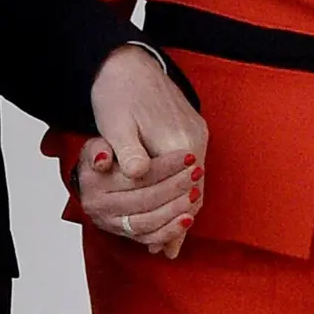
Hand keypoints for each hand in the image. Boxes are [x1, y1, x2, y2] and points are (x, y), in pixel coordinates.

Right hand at [78, 138, 203, 248]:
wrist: (95, 172)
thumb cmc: (106, 150)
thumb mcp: (106, 138)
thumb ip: (117, 147)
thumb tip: (135, 169)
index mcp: (92, 182)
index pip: (136, 177)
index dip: (165, 167)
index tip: (188, 156)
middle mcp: (99, 207)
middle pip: (143, 200)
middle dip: (175, 186)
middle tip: (196, 172)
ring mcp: (111, 223)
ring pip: (147, 222)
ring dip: (175, 209)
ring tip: (195, 192)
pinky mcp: (123, 233)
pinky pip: (149, 237)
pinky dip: (170, 230)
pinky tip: (188, 218)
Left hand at [91, 45, 208, 256]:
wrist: (128, 62)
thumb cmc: (119, 93)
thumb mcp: (116, 124)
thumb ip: (128, 152)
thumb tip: (137, 175)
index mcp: (178, 141)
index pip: (183, 194)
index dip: (172, 224)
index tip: (163, 248)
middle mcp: (195, 139)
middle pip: (193, 192)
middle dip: (179, 221)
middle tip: (166, 250)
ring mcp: (197, 134)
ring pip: (195, 182)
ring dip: (183, 207)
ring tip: (169, 234)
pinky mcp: (193, 129)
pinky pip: (193, 167)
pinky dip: (184, 188)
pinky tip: (174, 200)